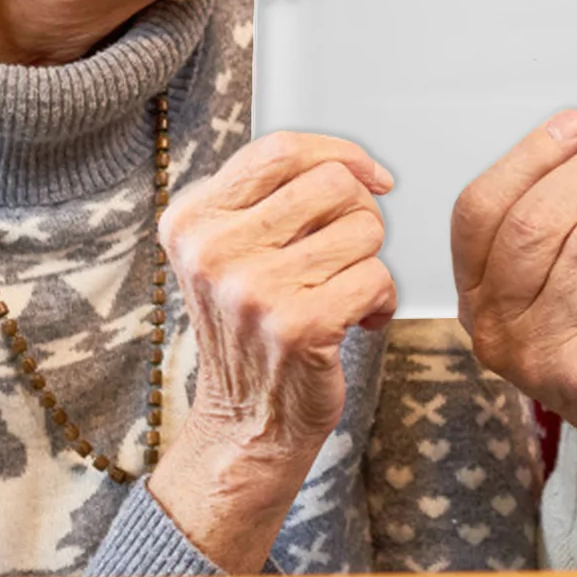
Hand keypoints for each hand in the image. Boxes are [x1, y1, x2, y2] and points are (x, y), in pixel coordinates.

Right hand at [148, 130, 396, 570]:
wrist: (243, 427)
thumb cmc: (253, 329)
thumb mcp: (232, 251)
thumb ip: (270, 196)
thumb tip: (352, 164)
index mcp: (193, 220)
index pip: (281, 150)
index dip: (339, 154)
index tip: (369, 177)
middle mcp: (213, 250)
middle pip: (333, 183)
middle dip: (360, 213)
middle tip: (349, 252)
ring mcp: (252, 289)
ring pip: (363, 228)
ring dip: (370, 261)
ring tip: (343, 292)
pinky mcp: (297, 326)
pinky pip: (378, 277)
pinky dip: (382, 299)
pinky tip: (357, 321)